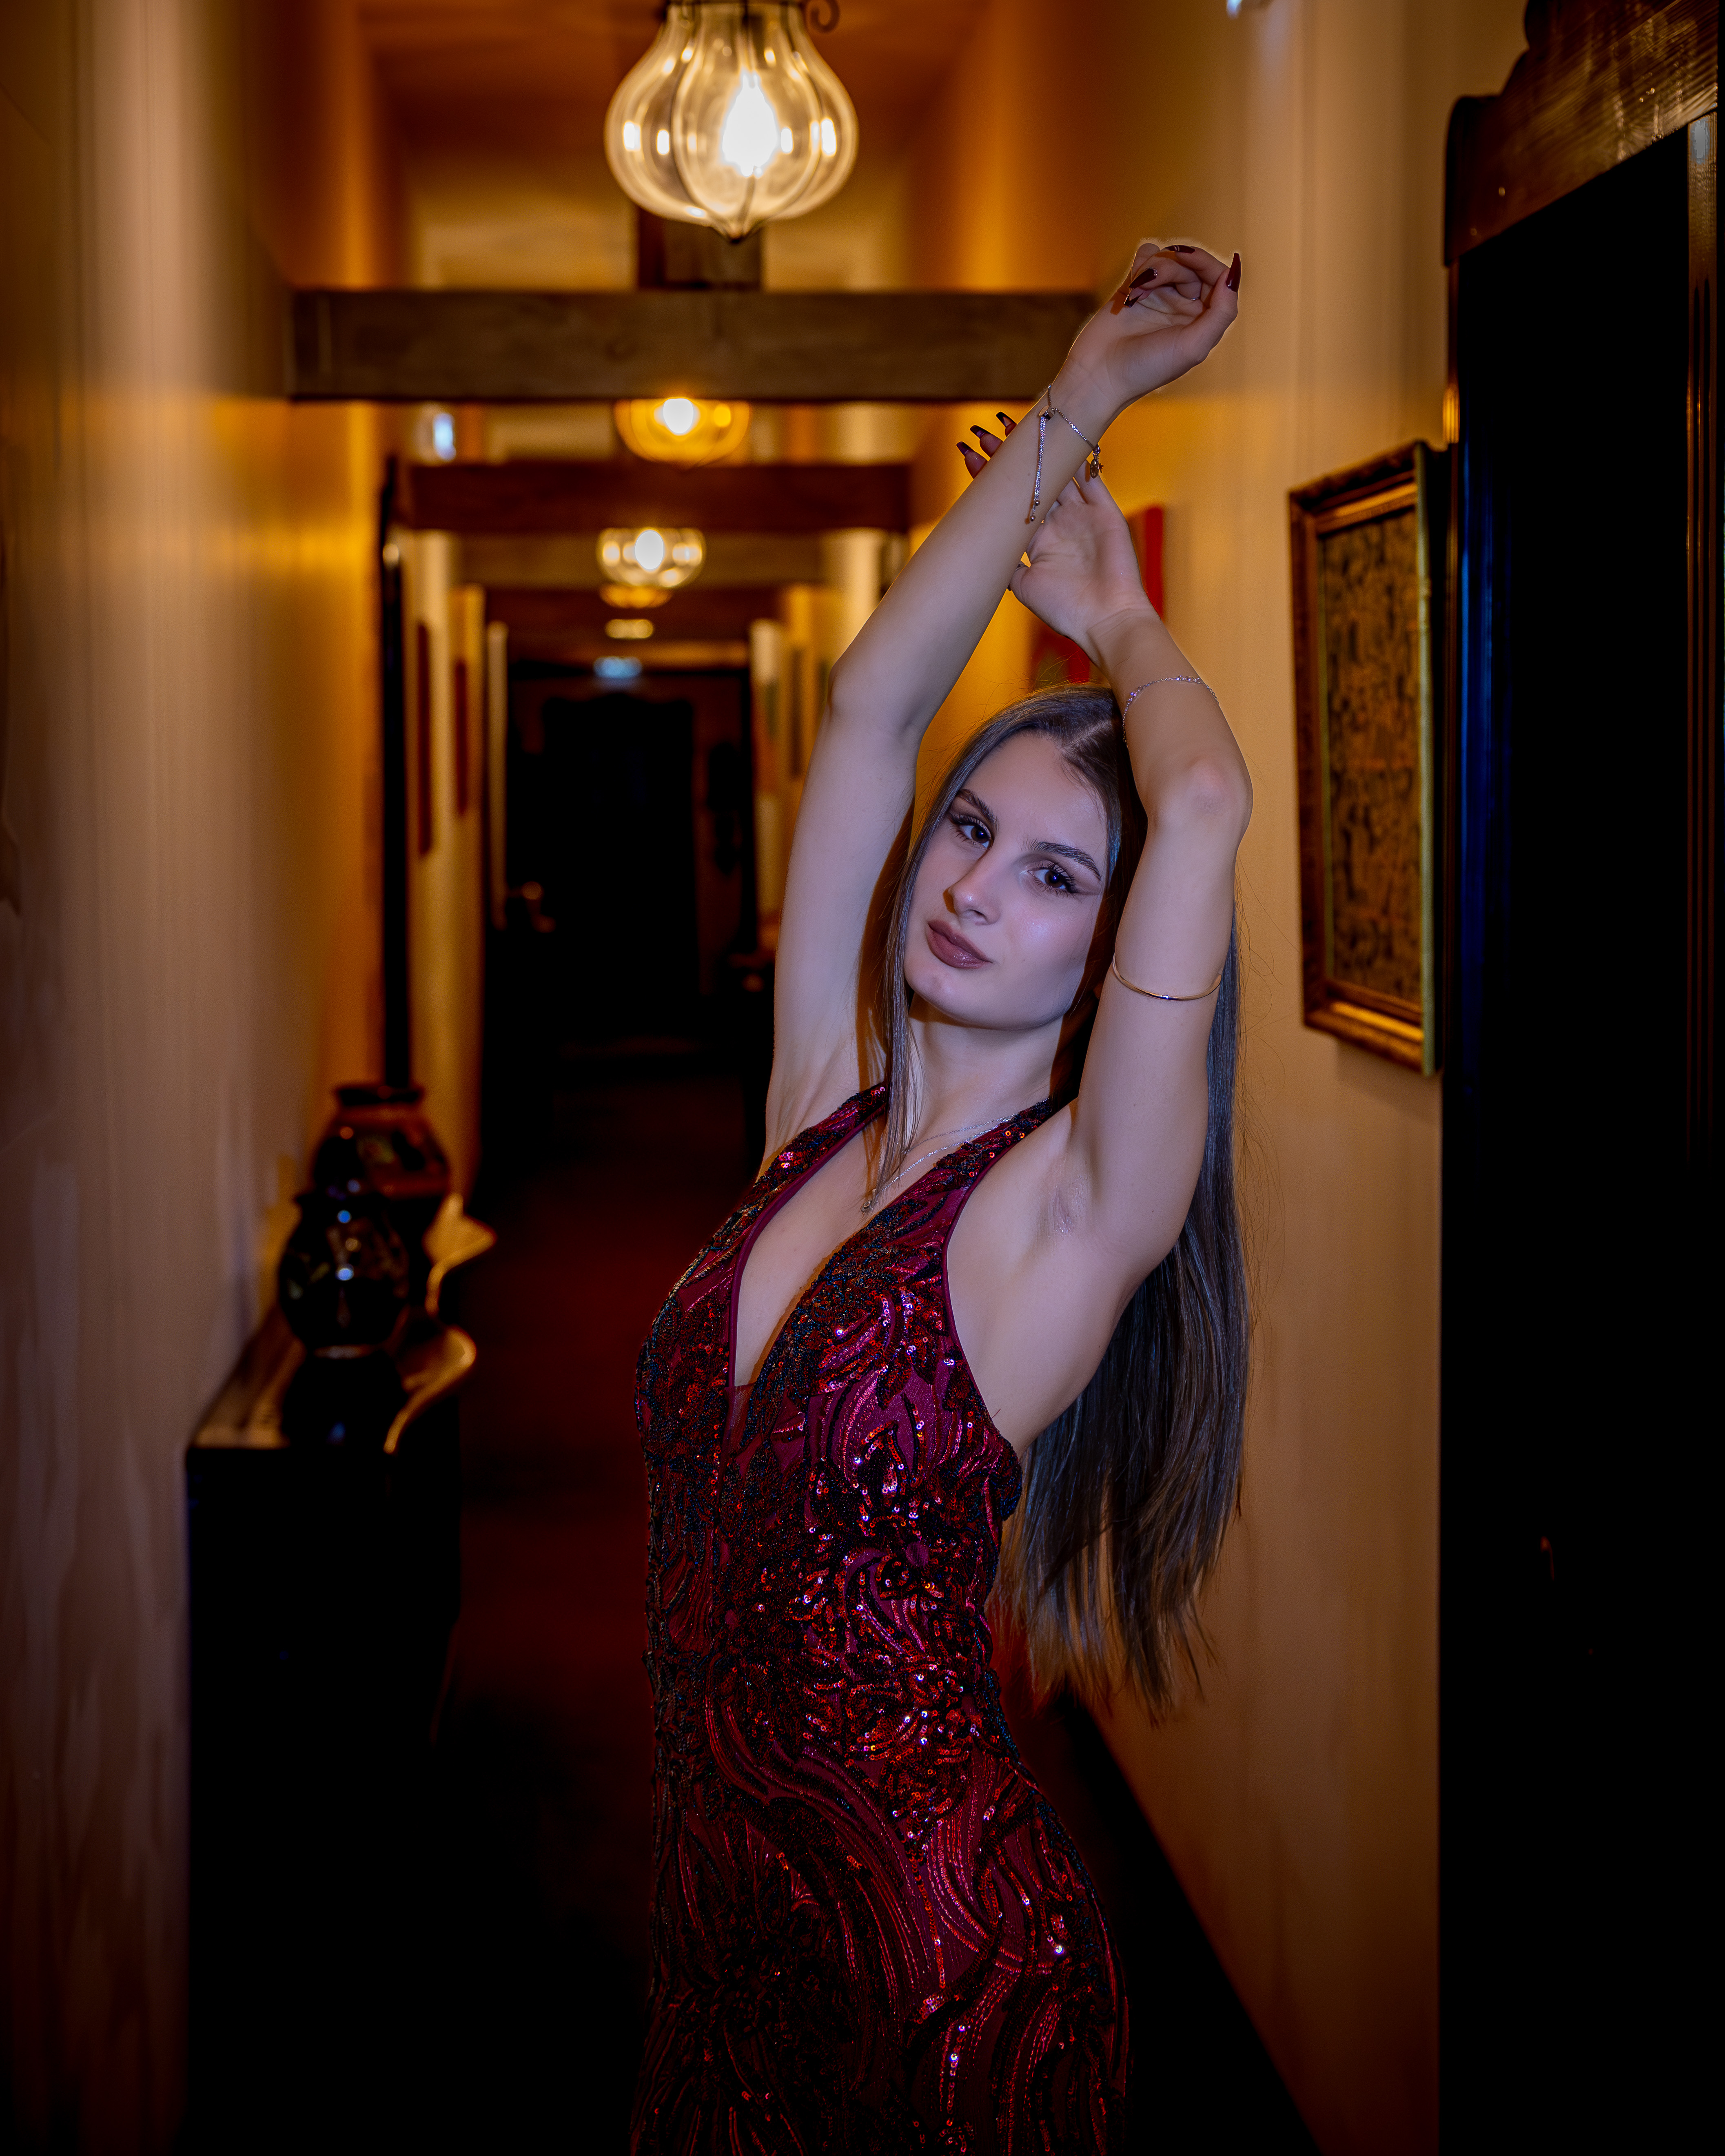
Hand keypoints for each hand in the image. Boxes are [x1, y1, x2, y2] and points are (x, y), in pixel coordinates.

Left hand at [957, 424, 1152, 658]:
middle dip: (1009, 457)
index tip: (969, 457)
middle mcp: (1059, 524)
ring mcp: (1082, 515)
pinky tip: (1062, 434)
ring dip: (1039, 450)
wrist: (1105, 620)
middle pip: (1031, 481)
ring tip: (1013, 426)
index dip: (991, 479)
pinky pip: (1091, 478)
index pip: (1011, 501)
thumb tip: (983, 550)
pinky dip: (1078, 457)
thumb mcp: (1025, 588)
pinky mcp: (1105, 512)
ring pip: (1058, 473)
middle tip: (984, 432)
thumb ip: (1007, 566)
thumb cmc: (1066, 610)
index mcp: (1039, 541)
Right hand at [1058, 240, 1238, 431]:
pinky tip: (1131, 285)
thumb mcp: (1194, 347)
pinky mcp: (1134, 287)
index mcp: (1202, 320)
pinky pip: (1147, 256)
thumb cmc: (1147, 368)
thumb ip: (1222, 312)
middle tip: (1152, 278)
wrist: (1099, 374)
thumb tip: (1232, 274)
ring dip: (1154, 268)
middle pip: (1191, 265)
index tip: (1187, 258)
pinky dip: (1140, 263)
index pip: (1217, 278)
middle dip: (1174, 267)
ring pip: (1168, 258)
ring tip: (1137, 290)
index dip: (1205, 263)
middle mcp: (1183, 306)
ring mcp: (1158, 295)